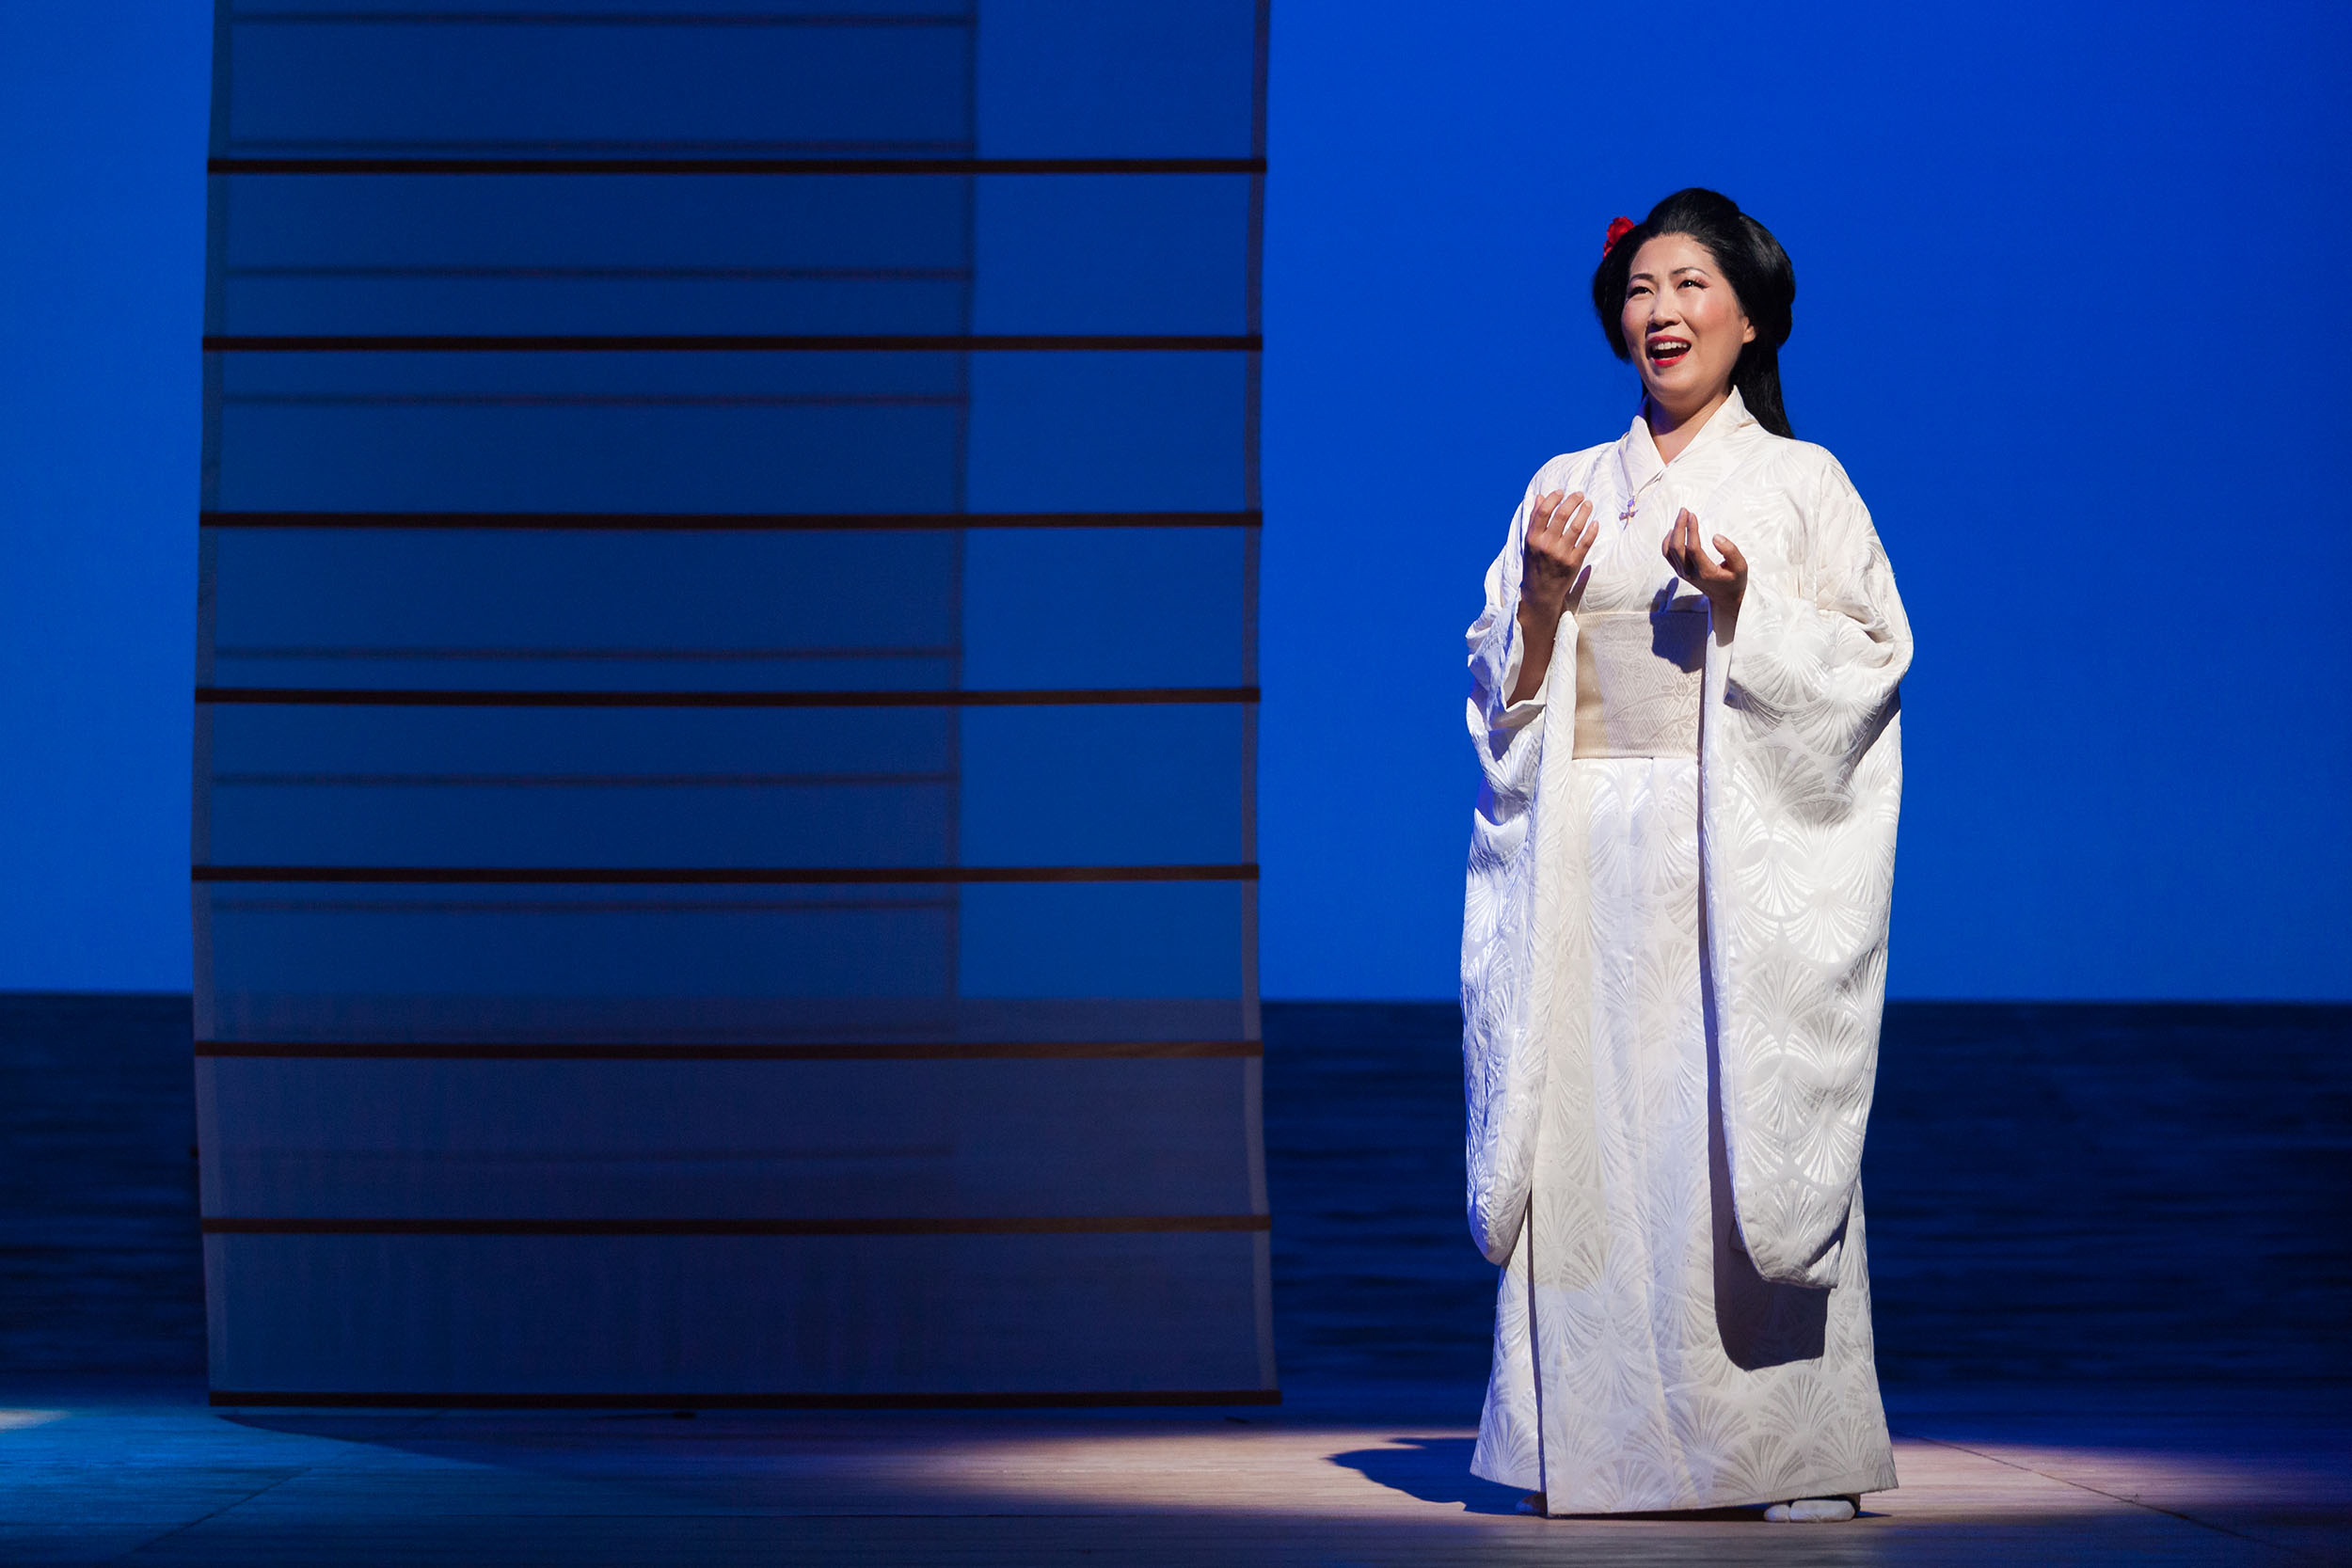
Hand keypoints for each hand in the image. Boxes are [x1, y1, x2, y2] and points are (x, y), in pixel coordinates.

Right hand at [1520, 490, 1596, 625]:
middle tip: (1580, 494)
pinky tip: (1594, 523)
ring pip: (1576, 527)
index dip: (1553, 498)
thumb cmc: (1534, 563)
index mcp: (1533, 538)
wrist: (1541, 592)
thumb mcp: (1529, 542)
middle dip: (1572, 501)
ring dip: (1584, 512)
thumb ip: (1534, 519)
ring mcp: (1561, 554)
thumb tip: (1541, 496)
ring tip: (1588, 504)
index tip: (1561, 492)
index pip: (1543, 512)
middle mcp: (1546, 545)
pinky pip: (1586, 542)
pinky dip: (1592, 530)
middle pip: (1562, 516)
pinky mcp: (1574, 562)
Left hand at [1662, 508, 1746, 632]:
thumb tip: (1716, 537)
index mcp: (1705, 572)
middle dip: (1679, 526)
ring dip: (1673, 531)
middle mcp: (1690, 573)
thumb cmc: (1734, 580)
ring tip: (1681, 516)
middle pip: (1676, 547)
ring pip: (1669, 550)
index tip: (1693, 515)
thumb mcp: (1741, 567)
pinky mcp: (1680, 571)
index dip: (1691, 530)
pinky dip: (1667, 541)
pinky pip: (1667, 555)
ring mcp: (1683, 573)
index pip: (1692, 548)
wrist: (1725, 598)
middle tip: (1685, 510)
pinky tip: (1673, 530)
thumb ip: (1731, 551)